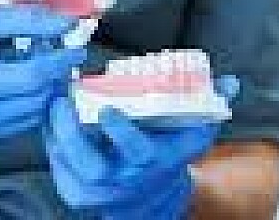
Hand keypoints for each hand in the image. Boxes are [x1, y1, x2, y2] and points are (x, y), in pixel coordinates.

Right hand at [0, 5, 85, 159]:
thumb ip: (24, 20)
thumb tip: (68, 23)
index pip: (29, 75)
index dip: (60, 61)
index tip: (77, 48)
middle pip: (34, 99)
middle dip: (56, 77)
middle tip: (63, 59)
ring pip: (30, 116)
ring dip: (44, 93)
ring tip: (38, 72)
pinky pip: (15, 129)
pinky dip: (24, 109)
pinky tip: (15, 91)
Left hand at [45, 75, 239, 219]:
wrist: (152, 196)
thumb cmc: (170, 153)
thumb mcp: (195, 131)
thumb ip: (211, 103)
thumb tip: (230, 83)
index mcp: (154, 161)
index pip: (137, 152)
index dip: (121, 132)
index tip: (108, 108)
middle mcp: (125, 180)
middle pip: (92, 163)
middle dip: (73, 131)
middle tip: (63, 100)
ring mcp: (99, 191)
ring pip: (70, 166)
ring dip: (56, 134)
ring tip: (53, 103)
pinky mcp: (77, 194)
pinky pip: (58, 169)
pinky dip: (50, 145)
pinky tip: (49, 122)